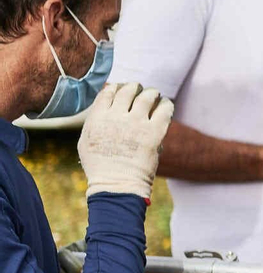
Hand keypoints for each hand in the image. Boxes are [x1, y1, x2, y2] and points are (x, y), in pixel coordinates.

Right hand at [77, 82, 174, 200]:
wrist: (117, 185)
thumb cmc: (100, 166)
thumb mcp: (86, 141)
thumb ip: (95, 119)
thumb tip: (107, 100)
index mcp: (97, 118)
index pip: (109, 91)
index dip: (117, 88)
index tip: (122, 90)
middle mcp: (116, 117)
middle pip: (128, 89)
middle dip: (135, 87)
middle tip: (139, 91)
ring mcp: (136, 123)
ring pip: (148, 95)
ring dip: (152, 93)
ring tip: (154, 96)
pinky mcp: (154, 132)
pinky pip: (165, 109)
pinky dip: (166, 104)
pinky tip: (165, 105)